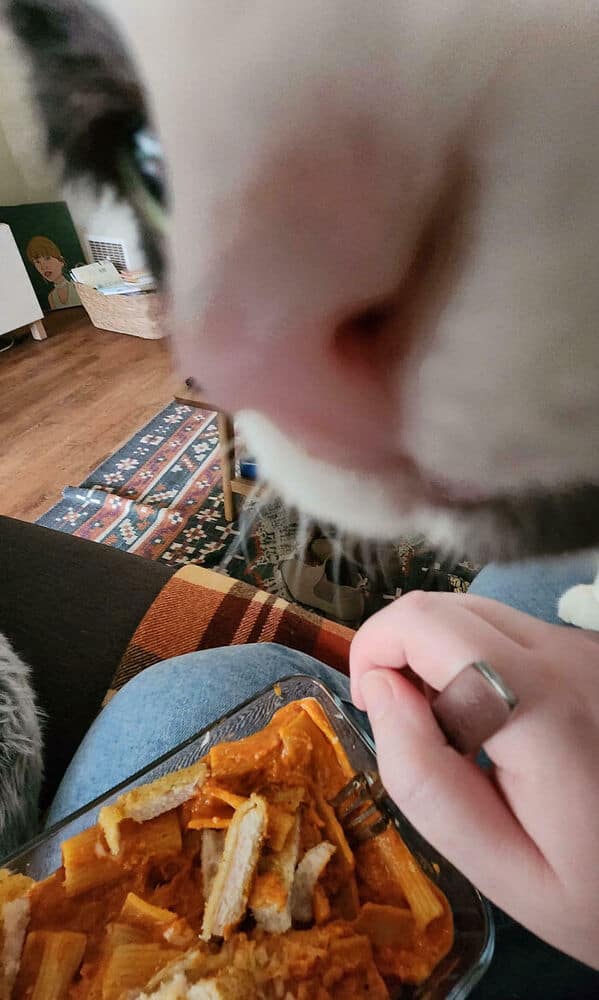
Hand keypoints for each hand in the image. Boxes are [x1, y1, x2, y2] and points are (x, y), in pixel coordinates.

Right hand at [350, 591, 598, 968]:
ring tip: (447, 729)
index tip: (370, 706)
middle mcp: (568, 657)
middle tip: (398, 719)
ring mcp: (585, 649)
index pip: (425, 624)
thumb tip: (379, 687)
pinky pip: (509, 632)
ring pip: (475, 614)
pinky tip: (489, 720)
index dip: (373, 649)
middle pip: (445, 607)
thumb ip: (425, 779)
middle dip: (397, 649)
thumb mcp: (501, 868)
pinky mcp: (590, 653)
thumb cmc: (596, 891)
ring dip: (436, 655)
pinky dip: (473, 658)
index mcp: (541, 709)